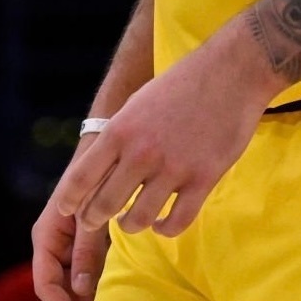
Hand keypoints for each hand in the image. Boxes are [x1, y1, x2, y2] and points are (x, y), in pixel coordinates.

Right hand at [31, 141, 110, 300]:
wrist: (106, 145)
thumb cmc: (98, 175)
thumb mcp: (92, 215)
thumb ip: (86, 250)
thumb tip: (81, 290)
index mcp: (47, 235)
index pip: (46, 284)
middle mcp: (52, 241)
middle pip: (57, 286)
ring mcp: (67, 239)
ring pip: (71, 279)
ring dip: (85, 297)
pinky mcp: (84, 236)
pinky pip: (84, 266)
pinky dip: (94, 281)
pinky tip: (112, 291)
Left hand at [53, 25, 279, 238]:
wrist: (232, 71)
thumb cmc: (184, 82)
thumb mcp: (139, 102)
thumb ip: (120, 135)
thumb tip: (100, 167)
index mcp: (120, 130)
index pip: (81, 177)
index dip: (70, 200)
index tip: (68, 210)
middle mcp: (141, 153)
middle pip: (104, 206)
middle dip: (94, 219)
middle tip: (96, 221)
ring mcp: (173, 169)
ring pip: (138, 220)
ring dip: (130, 225)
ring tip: (131, 220)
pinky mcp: (203, 180)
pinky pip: (177, 222)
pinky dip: (165, 229)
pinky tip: (163, 222)